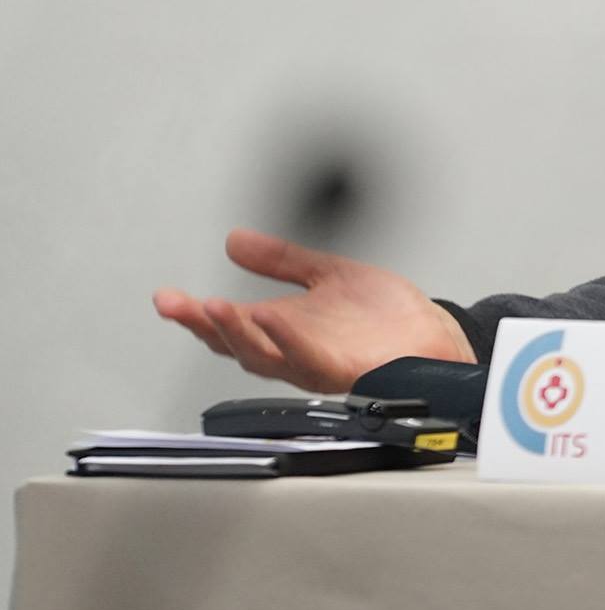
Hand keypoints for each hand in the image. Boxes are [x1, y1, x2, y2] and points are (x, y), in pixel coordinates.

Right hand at [154, 228, 474, 392]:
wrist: (432, 338)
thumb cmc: (384, 319)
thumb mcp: (326, 274)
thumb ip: (282, 259)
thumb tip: (236, 240)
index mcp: (284, 327)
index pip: (229, 323)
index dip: (194, 313)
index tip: (166, 298)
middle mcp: (293, 349)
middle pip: (236, 343)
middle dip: (203, 325)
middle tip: (179, 305)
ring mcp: (315, 361)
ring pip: (264, 356)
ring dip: (237, 333)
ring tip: (213, 309)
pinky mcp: (343, 368)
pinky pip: (307, 358)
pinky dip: (286, 340)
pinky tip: (271, 320)